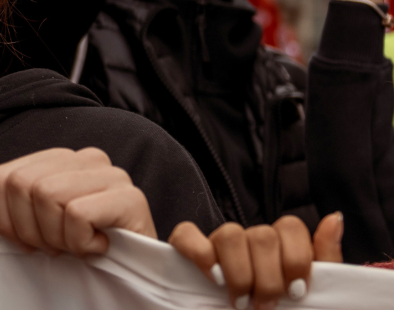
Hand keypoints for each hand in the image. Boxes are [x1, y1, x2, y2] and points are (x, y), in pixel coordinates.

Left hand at [0, 147, 154, 255]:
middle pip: (22, 186)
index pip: (1, 178)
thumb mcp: (31, 218)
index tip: (30, 239)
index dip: (6, 219)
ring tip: (77, 246)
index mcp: (60, 158)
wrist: (133, 272)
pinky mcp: (131, 197)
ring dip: (58, 238)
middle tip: (56, 246)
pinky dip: (79, 243)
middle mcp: (87, 157)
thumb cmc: (81, 244)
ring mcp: (112, 174)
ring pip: (48, 197)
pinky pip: (76, 215)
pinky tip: (97, 247)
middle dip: (32, 230)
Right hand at [169, 212, 342, 309]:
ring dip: (239, 274)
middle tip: (266, 306)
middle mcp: (250, 237)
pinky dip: (200, 254)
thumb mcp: (313, 290)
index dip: (295, 260)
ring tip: (240, 302)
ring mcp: (218, 241)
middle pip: (262, 236)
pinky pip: (187, 235)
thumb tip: (334, 218)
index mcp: (281, 244)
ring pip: (229, 235)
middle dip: (267, 278)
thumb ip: (325, 256)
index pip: (290, 226)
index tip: (295, 294)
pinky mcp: (187, 246)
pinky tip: (213, 278)